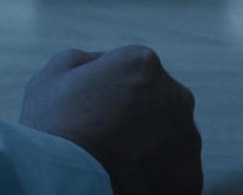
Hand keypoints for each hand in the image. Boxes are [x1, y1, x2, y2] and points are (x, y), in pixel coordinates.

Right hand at [20, 45, 201, 194]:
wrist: (62, 178)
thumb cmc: (53, 127)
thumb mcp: (55, 75)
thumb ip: (86, 60)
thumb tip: (100, 62)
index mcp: (144, 64)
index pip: (137, 75)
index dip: (114, 97)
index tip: (98, 116)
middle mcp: (176, 95)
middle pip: (161, 106)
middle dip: (141, 122)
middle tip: (110, 142)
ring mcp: (187, 137)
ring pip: (173, 141)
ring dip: (153, 151)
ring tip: (121, 167)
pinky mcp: (189, 176)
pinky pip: (178, 175)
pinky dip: (160, 181)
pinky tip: (134, 183)